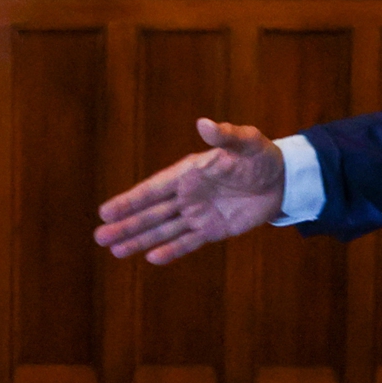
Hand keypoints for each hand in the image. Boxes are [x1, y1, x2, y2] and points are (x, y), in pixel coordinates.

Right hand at [94, 118, 284, 264]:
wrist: (283, 179)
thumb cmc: (260, 155)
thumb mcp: (246, 142)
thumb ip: (224, 136)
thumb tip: (204, 123)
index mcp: (188, 173)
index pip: (153, 189)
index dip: (130, 200)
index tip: (106, 211)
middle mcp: (187, 195)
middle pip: (151, 213)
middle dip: (126, 225)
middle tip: (99, 237)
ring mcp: (198, 214)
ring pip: (163, 230)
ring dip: (139, 240)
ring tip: (114, 251)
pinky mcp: (213, 230)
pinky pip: (188, 242)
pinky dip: (171, 251)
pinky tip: (150, 258)